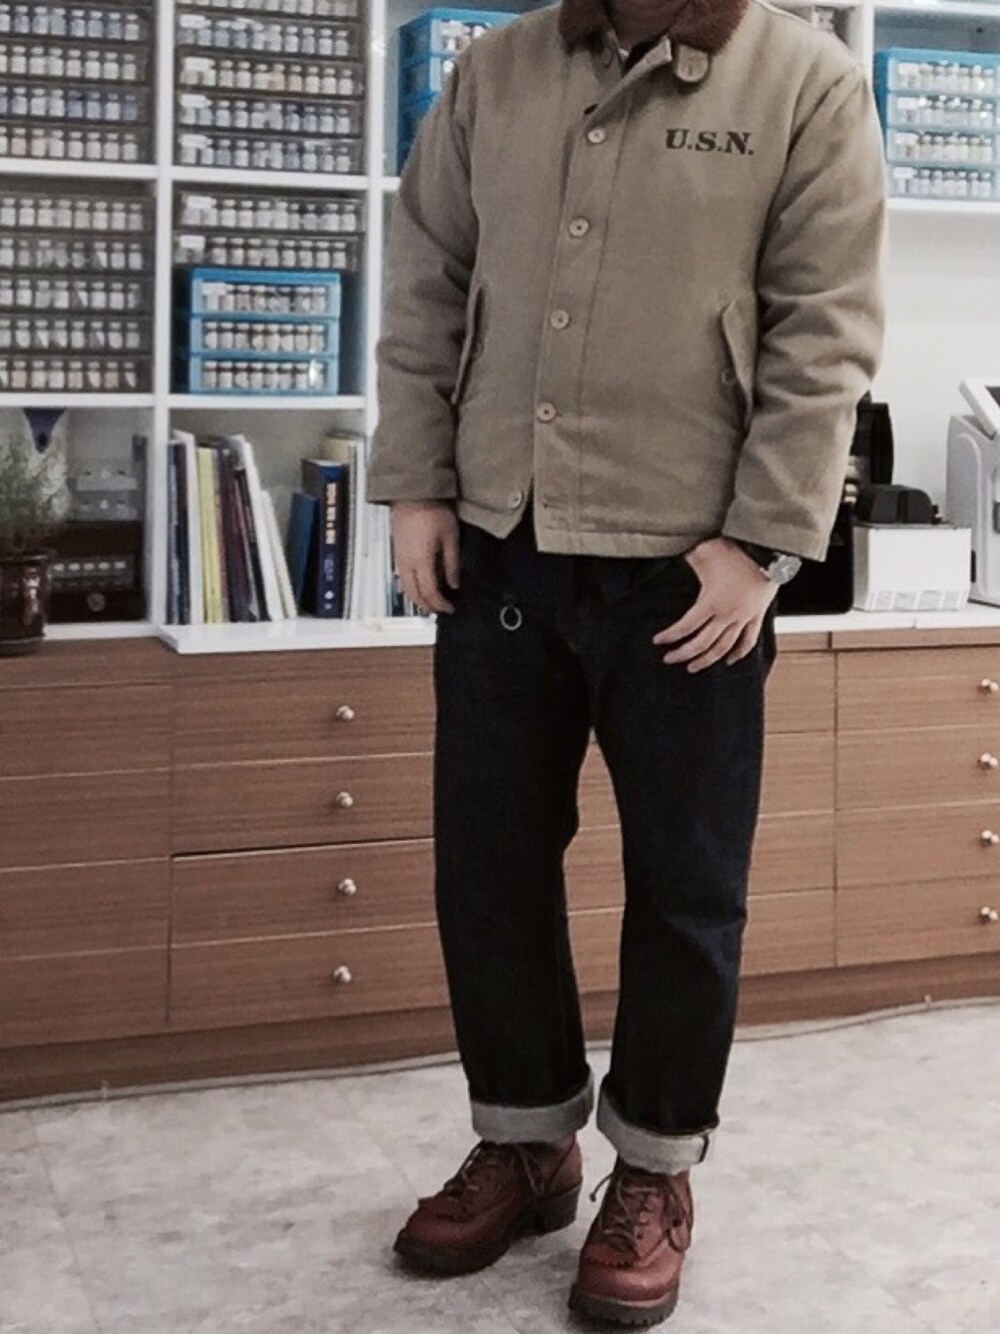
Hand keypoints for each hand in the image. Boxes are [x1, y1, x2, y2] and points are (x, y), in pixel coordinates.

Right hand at [392, 500, 459, 613]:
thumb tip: (454, 584)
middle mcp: (407, 564)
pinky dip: (411, 587)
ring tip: (431, 601)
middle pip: (414, 595)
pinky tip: (420, 585)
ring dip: (418, 599)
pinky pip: (402, 578)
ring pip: (405, 588)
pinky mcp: (397, 552)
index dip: (441, 604)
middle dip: (428, 606)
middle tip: (441, 609)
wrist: (412, 493)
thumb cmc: (433, 510)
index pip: (430, 592)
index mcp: (421, 562)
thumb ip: (452, 564)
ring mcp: (399, 558)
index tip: (451, 608)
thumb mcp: (450, 537)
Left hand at [652, 537, 776, 671]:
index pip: (686, 627)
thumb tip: (673, 552)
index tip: (658, 641)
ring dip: (707, 660)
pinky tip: (729, 660)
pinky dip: (738, 653)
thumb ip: (687, 559)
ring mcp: (743, 618)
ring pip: (723, 648)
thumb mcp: (704, 552)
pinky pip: (748, 641)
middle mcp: (727, 615)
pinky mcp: (757, 616)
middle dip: (683, 654)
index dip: (670, 636)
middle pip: (701, 643)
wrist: (768, 550)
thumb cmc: (736, 550)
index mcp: (711, 602)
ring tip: (693, 667)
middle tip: (669, 659)